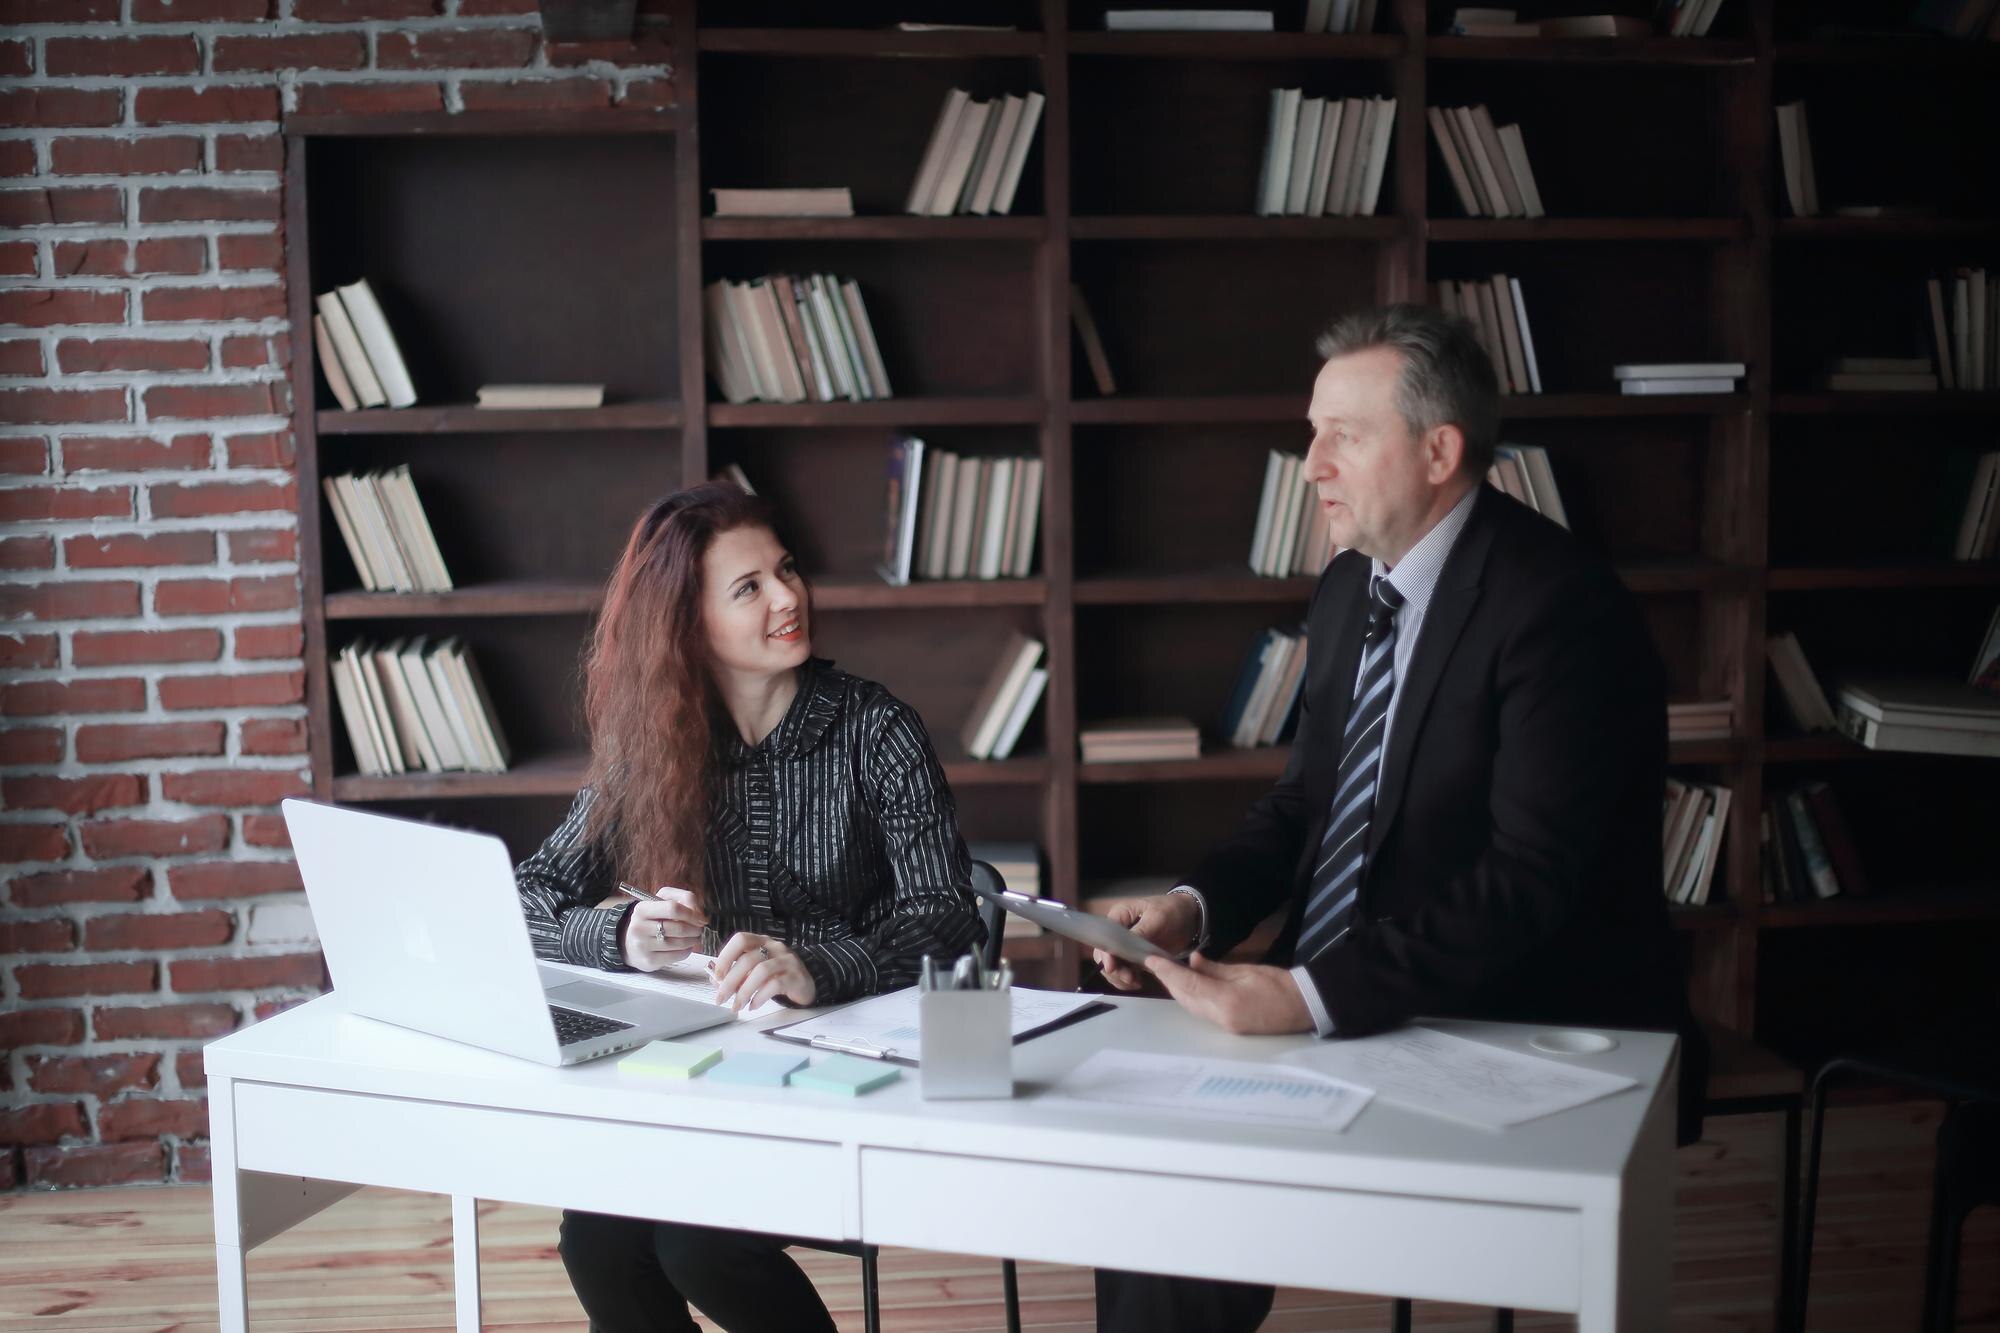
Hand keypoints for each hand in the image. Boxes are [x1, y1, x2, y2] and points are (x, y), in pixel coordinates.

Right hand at [619, 886, 706, 971]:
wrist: (630, 943)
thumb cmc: (652, 920)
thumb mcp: (663, 900)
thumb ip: (684, 898)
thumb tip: (699, 915)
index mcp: (642, 909)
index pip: (673, 908)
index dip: (691, 914)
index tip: (700, 918)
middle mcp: (639, 927)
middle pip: (679, 928)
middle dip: (695, 929)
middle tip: (699, 929)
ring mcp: (642, 946)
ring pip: (679, 943)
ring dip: (693, 940)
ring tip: (694, 937)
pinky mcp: (649, 961)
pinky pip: (676, 956)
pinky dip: (686, 951)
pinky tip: (686, 947)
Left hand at [712, 932, 815, 1012]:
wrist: (806, 983)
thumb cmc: (777, 975)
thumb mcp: (755, 971)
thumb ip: (738, 974)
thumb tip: (716, 982)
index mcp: (761, 942)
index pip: (741, 939)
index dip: (726, 956)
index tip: (717, 975)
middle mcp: (774, 947)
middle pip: (748, 960)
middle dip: (730, 981)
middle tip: (721, 998)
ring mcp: (787, 960)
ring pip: (761, 972)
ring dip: (744, 991)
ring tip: (737, 1005)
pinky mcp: (795, 976)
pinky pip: (775, 985)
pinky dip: (760, 997)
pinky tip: (753, 1005)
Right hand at [1092, 893, 1200, 991]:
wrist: (1188, 917)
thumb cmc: (1172, 909)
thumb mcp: (1158, 917)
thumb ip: (1141, 931)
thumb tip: (1125, 946)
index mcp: (1119, 916)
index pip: (1104, 937)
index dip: (1105, 954)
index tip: (1112, 967)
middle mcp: (1118, 932)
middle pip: (1105, 955)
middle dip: (1114, 969)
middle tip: (1129, 978)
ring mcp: (1126, 946)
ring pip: (1113, 966)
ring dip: (1120, 977)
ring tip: (1136, 982)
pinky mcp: (1135, 957)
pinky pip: (1125, 971)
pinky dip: (1129, 980)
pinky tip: (1138, 983)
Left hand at [1143, 953, 1312, 1034]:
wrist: (1306, 1007)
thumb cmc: (1280, 984)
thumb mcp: (1246, 970)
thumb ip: (1215, 969)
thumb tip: (1192, 961)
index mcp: (1227, 1001)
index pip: (1188, 984)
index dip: (1167, 971)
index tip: (1152, 959)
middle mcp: (1221, 1018)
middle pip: (1185, 999)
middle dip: (1169, 981)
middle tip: (1157, 963)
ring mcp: (1225, 1027)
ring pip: (1191, 1007)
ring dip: (1179, 990)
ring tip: (1169, 972)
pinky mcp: (1230, 1029)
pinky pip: (1203, 1012)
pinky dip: (1193, 998)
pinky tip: (1190, 985)